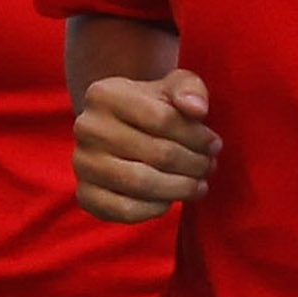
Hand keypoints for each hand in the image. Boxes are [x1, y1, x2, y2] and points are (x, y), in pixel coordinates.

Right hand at [74, 69, 217, 221]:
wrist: (122, 130)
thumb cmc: (156, 105)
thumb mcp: (174, 86)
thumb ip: (190, 89)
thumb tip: (197, 109)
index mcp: (105, 94)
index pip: (163, 119)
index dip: (198, 136)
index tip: (215, 144)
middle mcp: (87, 128)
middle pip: (157, 153)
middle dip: (194, 164)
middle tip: (210, 167)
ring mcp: (82, 163)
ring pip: (142, 183)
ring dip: (180, 188)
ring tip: (199, 185)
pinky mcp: (85, 195)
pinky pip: (125, 210)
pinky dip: (155, 209)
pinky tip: (171, 200)